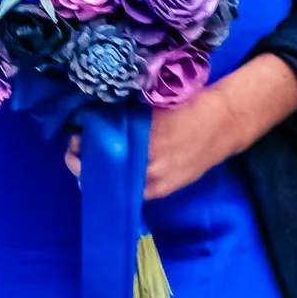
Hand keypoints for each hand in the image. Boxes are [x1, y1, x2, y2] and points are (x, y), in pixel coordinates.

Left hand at [67, 55, 296, 201]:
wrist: (222, 124)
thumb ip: (123, 114)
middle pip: (102, 171)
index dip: (80, 146)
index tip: (74, 137)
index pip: (99, 148)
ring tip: (94, 161)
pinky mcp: (163, 191)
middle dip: (84, 162)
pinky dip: (119, 183)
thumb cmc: (186, 107)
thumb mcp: (152, 105)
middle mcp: (147, 164)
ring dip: (100, 174)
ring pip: (115, 185)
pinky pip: (132, 192)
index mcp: (142, 138)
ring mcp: (155, 182)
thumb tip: (90, 117)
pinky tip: (114, 173)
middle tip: (76, 149)